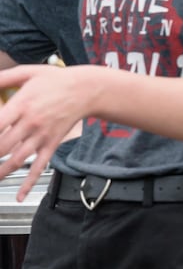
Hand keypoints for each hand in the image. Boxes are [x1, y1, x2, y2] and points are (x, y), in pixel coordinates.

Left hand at [0, 64, 92, 200]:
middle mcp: (31, 123)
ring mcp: (42, 136)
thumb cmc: (57, 80)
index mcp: (21, 105)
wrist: (88, 90)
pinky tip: (20, 196)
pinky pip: (39, 167)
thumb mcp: (29, 72)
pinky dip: (28, 183)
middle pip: (1, 146)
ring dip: (0, 173)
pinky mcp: (51, 144)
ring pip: (16, 160)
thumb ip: (4, 77)